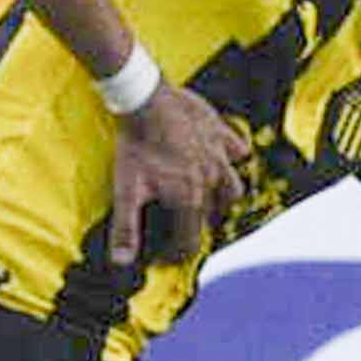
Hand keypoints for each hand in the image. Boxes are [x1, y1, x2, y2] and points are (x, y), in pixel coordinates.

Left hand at [106, 83, 251, 268]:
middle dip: (201, 225)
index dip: (178, 253)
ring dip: (223, 197)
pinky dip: (233, 158)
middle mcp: (210, 181)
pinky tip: (221, 157)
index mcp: (189, 200)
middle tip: (185, 225)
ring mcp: (219, 156)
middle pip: (214, 215)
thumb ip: (125, 229)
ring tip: (210, 198)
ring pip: (233, 187)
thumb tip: (121, 262)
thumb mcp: (126, 190)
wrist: (145, 99)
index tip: (167, 256)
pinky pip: (238, 150)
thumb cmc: (135, 145)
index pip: (190, 240)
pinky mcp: (221, 132)